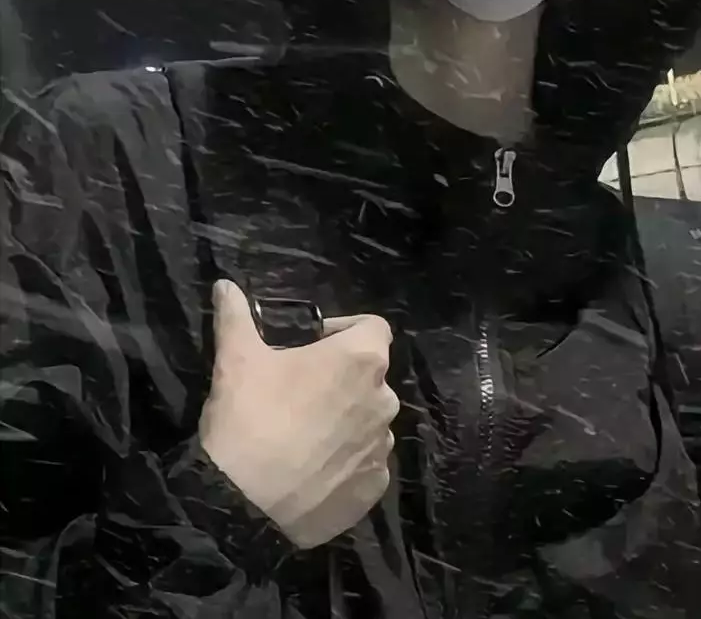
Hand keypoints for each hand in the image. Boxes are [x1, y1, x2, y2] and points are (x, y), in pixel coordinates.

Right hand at [199, 281, 398, 548]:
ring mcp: (381, 447)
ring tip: (303, 435)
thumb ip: (236, 317)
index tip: (313, 344)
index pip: (373, 328)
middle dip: (341, 379)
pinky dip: (345, 463)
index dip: (345, 331)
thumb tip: (224, 285)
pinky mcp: (374, 487)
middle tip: (299, 392)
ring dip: (345, 420)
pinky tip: (311, 471)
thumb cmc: (248, 419)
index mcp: (362, 360)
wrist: (241, 507)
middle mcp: (384, 399)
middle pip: (369, 377)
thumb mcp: (236, 360)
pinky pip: (365, 464)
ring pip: (368, 421)